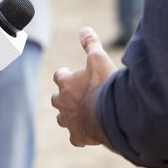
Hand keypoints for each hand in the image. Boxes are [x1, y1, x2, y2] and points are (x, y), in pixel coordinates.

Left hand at [51, 27, 117, 146]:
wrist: (111, 113)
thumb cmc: (104, 85)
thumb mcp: (98, 58)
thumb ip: (91, 44)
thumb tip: (84, 29)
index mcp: (65, 83)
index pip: (59, 76)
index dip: (64, 74)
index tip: (70, 74)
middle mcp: (62, 102)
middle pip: (57, 99)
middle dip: (63, 97)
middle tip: (75, 95)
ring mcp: (69, 121)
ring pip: (62, 119)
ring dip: (69, 115)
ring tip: (80, 113)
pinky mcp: (78, 136)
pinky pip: (75, 138)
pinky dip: (80, 136)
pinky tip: (87, 134)